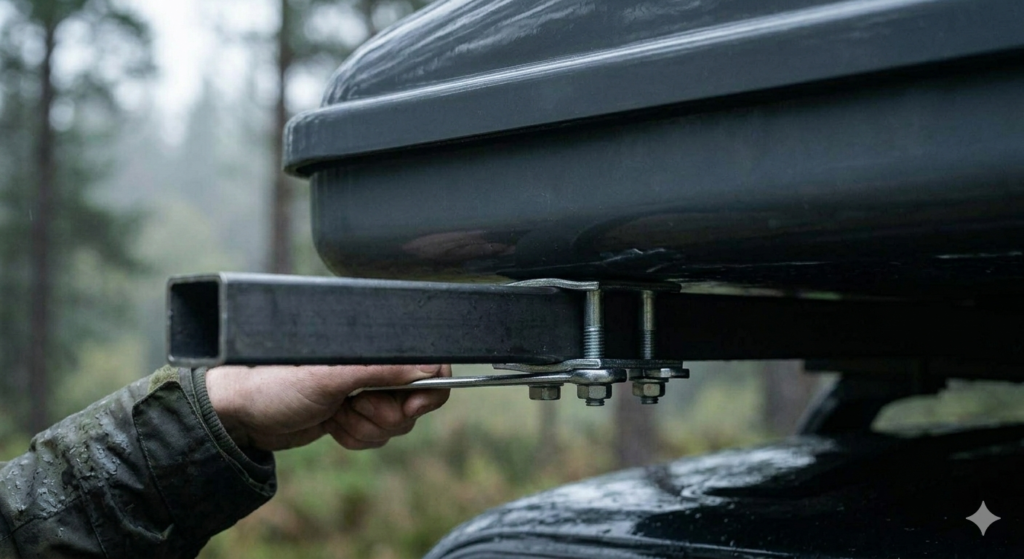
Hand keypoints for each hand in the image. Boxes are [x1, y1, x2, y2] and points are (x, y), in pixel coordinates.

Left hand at [204, 364, 450, 451]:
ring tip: (335, 415)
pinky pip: (376, 435)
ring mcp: (364, 390)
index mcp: (372, 344)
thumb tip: (429, 370)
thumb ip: (382, 370)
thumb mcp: (331, 375)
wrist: (240, 415)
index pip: (426, 361)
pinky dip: (355, 437)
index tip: (411, 404)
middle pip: (416, 399)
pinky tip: (331, 426)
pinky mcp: (354, 414)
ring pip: (396, 423)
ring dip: (365, 427)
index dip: (428, 386)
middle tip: (353, 406)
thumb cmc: (276, 383)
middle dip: (385, 413)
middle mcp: (373, 364)